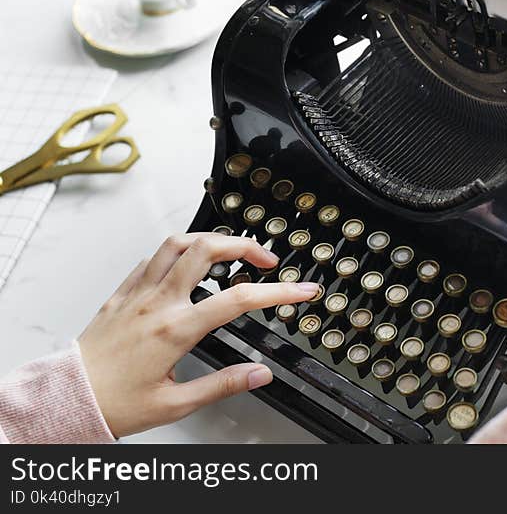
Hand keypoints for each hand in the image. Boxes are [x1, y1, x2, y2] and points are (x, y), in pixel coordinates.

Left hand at [78, 233, 318, 437]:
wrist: (68, 398)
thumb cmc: (115, 404)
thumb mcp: (176, 404)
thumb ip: (223, 385)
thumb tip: (259, 374)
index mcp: (175, 330)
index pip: (239, 299)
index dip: (278, 291)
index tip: (301, 290)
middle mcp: (157, 303)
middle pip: (207, 249)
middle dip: (245, 246)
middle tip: (266, 259)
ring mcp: (137, 294)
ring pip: (176, 243)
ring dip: (210, 239)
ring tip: (230, 250)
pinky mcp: (121, 294)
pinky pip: (150, 258)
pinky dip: (175, 252)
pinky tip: (185, 264)